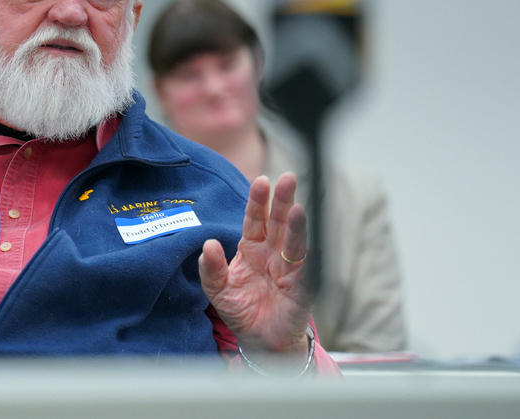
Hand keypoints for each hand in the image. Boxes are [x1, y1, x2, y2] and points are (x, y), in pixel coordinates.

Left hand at [198, 172, 313, 355]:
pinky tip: (312, 245)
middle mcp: (273, 253)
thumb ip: (211, 268)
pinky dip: (308, 258)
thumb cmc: (241, 310)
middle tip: (288, 178)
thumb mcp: (218, 289)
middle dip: (283, 200)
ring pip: (294, 242)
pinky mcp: (303, 288)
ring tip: (297, 208)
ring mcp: (290, 269)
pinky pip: (306, 271)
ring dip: (297, 226)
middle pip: (280, 222)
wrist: (259, 340)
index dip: (258, 201)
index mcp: (253, 248)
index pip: (256, 219)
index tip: (261, 180)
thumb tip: (208, 245)